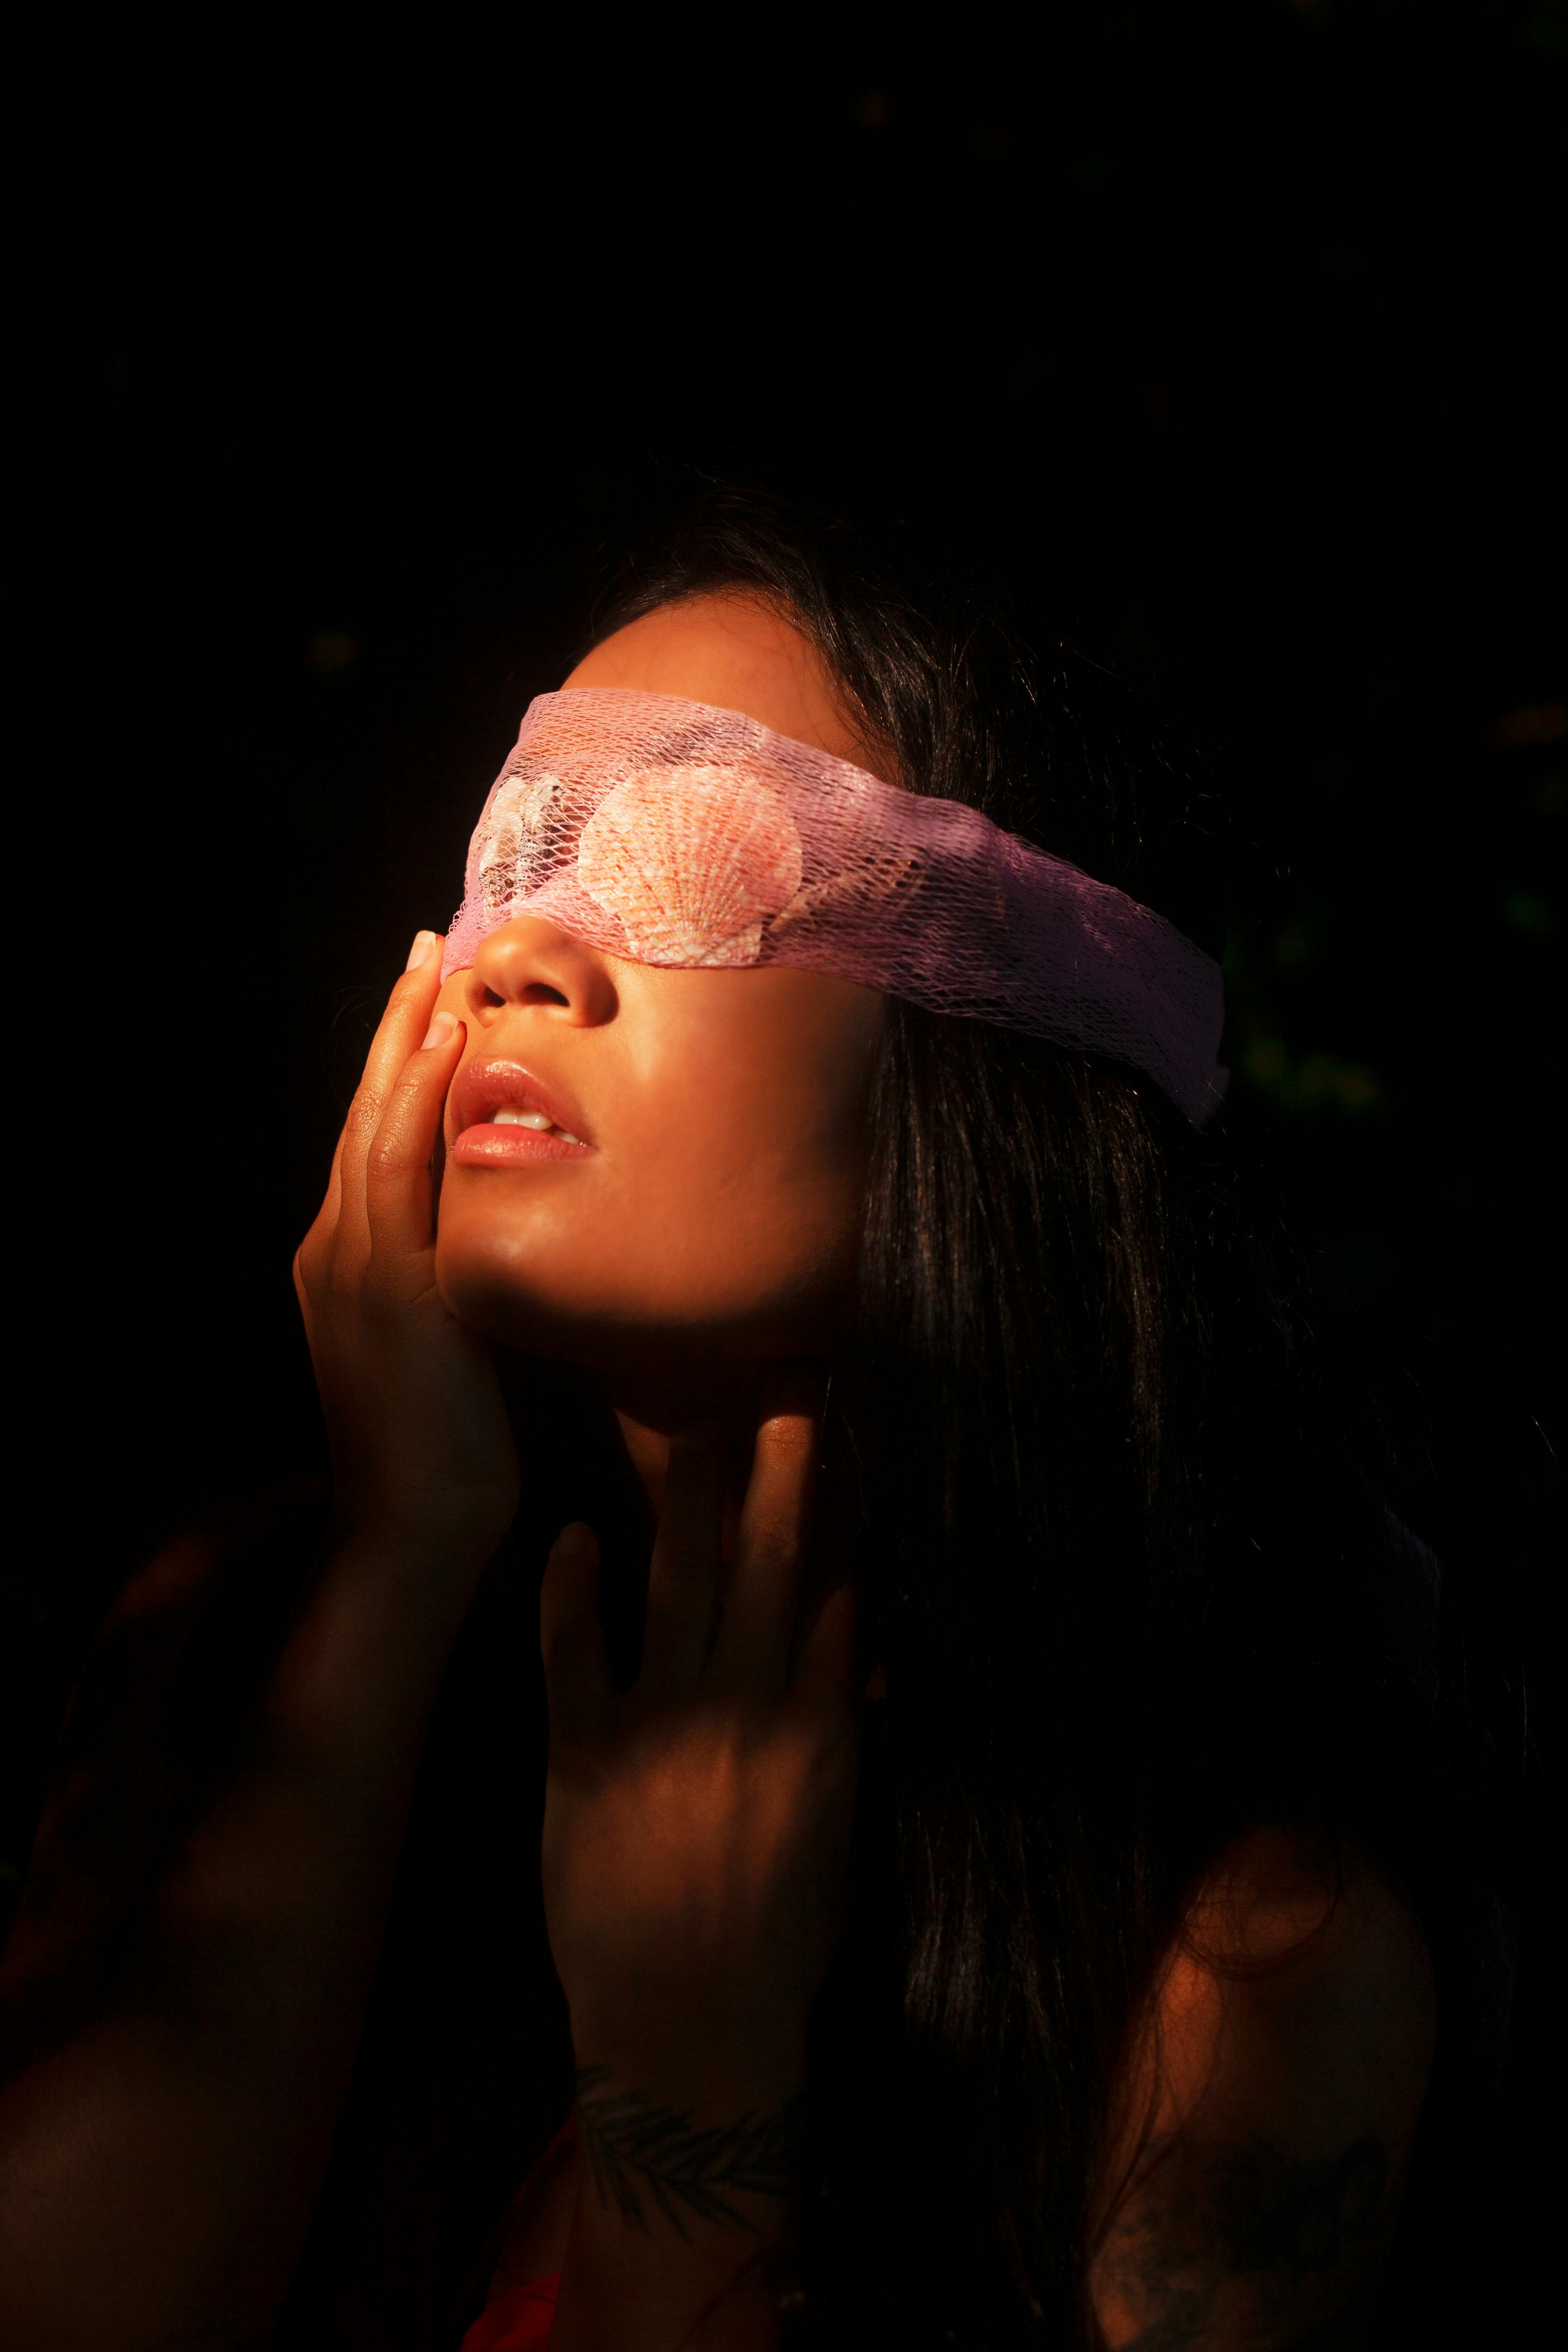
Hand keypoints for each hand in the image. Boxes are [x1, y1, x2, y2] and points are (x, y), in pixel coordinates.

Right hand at [294, 931, 518, 1562]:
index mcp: (346, 1262)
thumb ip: (454, 1278)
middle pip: (363, 1112)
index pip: (370, 1139)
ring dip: (404, 1039)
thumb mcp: (447, 1343)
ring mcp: (352, 1266)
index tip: (428, 997)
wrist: (415, 1527)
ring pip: (374, 1124)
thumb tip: (500, 1233)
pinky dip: (416, 1100)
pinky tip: (445, 1046)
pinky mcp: (387, 1289)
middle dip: (393, 1026)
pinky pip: (399, 1170)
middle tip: (424, 946)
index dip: (394, 1064)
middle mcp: (335, 1250)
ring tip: (434, 967)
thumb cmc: (447, 1447)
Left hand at [539, 1375, 858, 2084]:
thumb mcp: (841, 1832)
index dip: (842, 1509)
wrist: (690, 2032)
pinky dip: (572, 1586)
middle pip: (769, 1559)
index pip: (836, 1590)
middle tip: (788, 1383)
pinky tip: (571, 1533)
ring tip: (692, 1425)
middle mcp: (747, 1709)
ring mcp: (663, 1726)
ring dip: (686, 1495)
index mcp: (822, 1731)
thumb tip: (853, 1638)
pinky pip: (574, 1648)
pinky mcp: (585, 1753)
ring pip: (677, 1581)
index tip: (843, 1435)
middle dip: (781, 1465)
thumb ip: (843, 1729)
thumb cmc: (778, 1943)